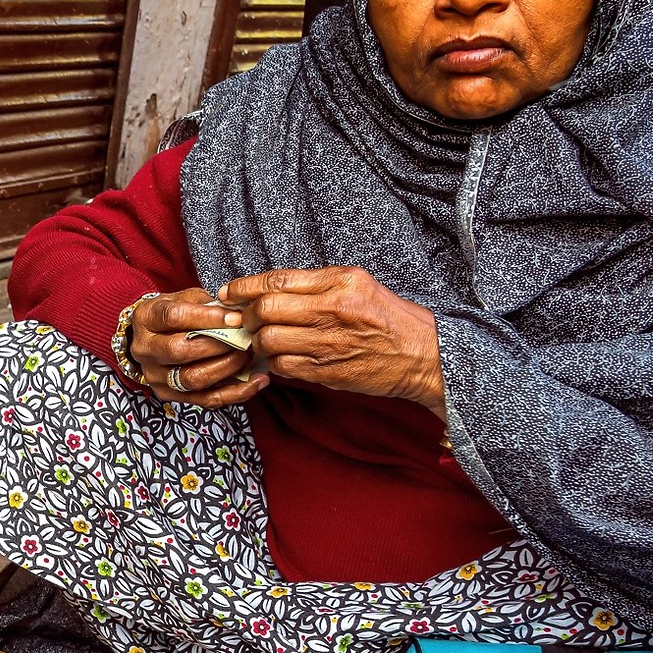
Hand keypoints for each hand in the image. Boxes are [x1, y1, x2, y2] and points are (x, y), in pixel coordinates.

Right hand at [127, 289, 268, 407]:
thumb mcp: (184, 299)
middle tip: (245, 339)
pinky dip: (235, 392)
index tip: (236, 318)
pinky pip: (205, 400)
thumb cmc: (172, 316)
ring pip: (193, 379)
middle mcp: (146, 349)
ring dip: (227, 369)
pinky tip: (255, 382)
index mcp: (147, 318)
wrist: (149, 338)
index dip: (208, 318)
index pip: (175, 317)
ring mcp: (155, 376)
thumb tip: (239, 313)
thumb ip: (208, 304)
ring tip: (248, 357)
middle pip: (180, 351)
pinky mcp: (170, 395)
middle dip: (219, 346)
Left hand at [219, 266, 443, 414]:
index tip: (228, 291)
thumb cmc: (388, 318)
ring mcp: (329, 342)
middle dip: (247, 316)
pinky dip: (274, 362)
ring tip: (263, 339)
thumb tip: (268, 289)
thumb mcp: (359, 285)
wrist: (423, 356)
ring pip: (269, 340)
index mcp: (340, 281)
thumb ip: (316, 284)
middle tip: (245, 319)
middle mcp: (333, 309)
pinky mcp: (328, 371)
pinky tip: (280, 357)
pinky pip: (283, 366)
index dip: (245, 287)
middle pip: (266, 310)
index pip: (278, 281)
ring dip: (258, 341)